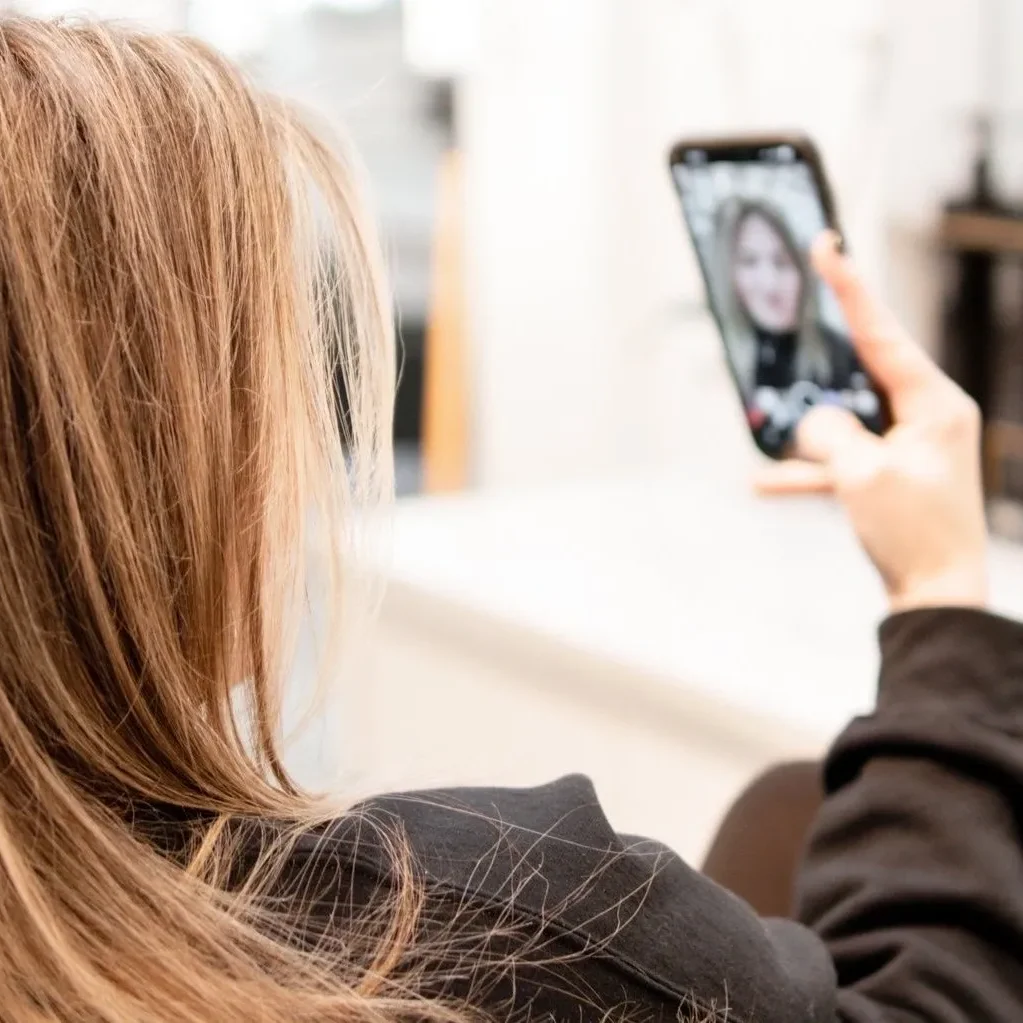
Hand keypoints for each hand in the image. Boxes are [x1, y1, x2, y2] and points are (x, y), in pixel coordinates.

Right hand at [756, 233, 987, 612]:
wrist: (937, 597)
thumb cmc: (913, 532)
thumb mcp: (861, 474)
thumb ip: (827, 432)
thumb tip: (813, 422)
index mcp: (934, 403)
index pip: (882, 333)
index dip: (850, 287)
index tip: (828, 244)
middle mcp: (925, 417)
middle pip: (859, 375)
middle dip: (820, 379)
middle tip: (794, 356)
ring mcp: (909, 447)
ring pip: (844, 422)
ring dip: (807, 439)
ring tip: (771, 447)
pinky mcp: (891, 476)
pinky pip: (840, 462)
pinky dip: (807, 472)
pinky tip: (763, 484)